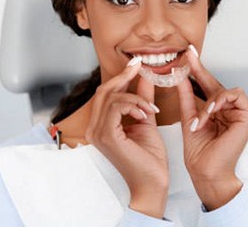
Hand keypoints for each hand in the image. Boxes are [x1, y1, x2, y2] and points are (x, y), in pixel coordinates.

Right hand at [85, 58, 168, 217]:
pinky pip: (117, 106)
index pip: (106, 94)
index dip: (121, 76)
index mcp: (102, 126)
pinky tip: (146, 114)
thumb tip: (145, 78)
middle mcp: (95, 129)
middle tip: (140, 66)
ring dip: (136, 97)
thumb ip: (142, 100)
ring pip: (111, 96)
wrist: (153, 183)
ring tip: (150, 109)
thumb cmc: (149, 159)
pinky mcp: (107, 136)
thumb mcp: (146, 120)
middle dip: (124, 76)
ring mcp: (98, 133)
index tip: (137, 64)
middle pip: (104, 91)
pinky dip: (134, 104)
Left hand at [176, 46, 247, 210]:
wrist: (205, 172)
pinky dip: (221, 102)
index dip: (197, 70)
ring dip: (210, 100)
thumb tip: (181, 76)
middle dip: (201, 71)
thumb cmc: (199, 152)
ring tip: (201, 118)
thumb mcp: (189, 117)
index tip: (187, 54)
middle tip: (189, 56)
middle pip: (216, 84)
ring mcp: (240, 113)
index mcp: (217, 111)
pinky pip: (236, 96)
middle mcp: (230, 110)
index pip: (207, 86)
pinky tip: (211, 111)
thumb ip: (187, 96)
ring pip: (226, 90)